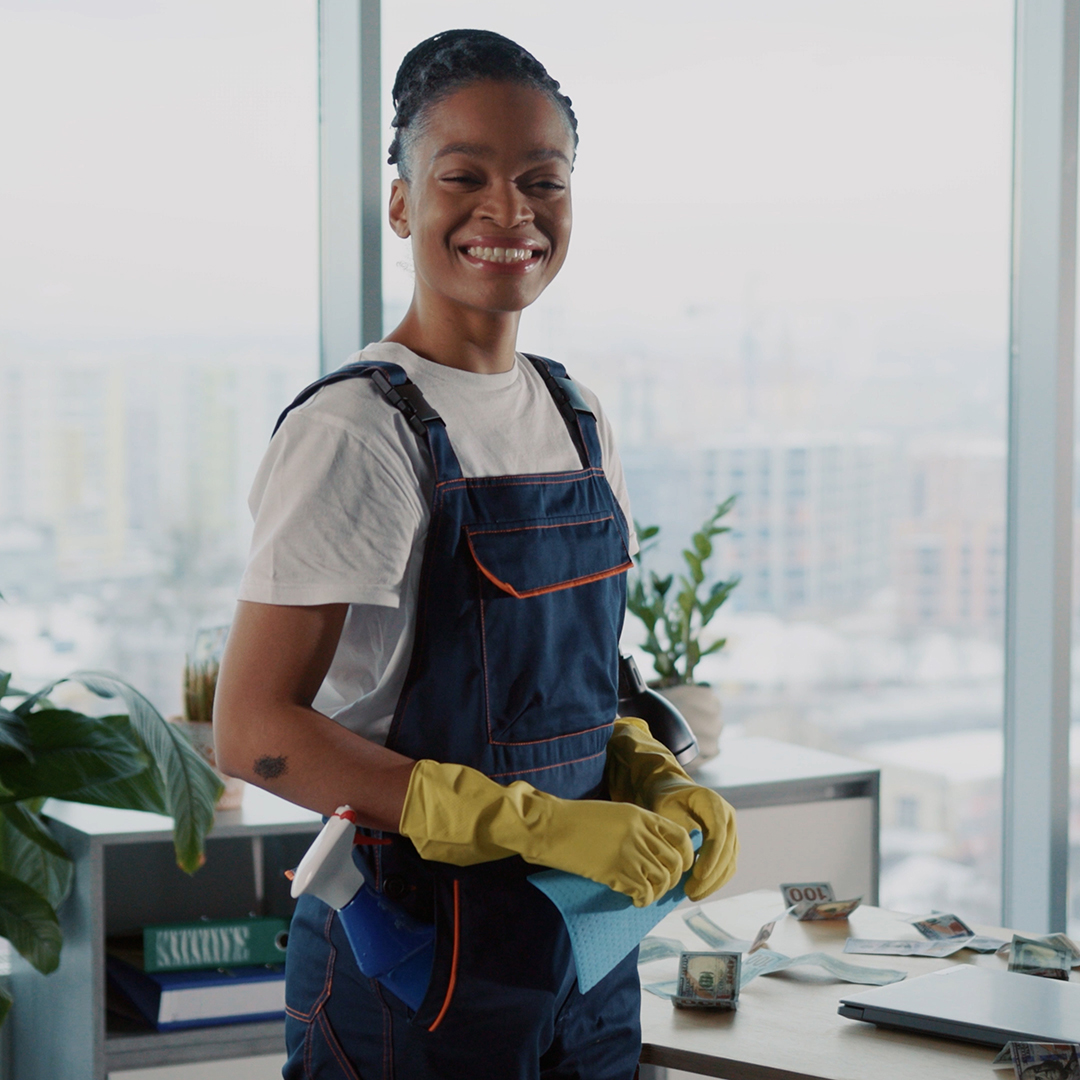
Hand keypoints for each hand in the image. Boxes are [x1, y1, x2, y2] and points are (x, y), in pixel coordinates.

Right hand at [399, 759, 694, 906]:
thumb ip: (634, 827)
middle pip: (674, 862)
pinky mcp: (614, 870)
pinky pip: (643, 891)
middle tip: (660, 887)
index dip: (683, 856)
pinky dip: (642, 899)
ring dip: (657, 891)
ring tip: (644, 894)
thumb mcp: (610, 814)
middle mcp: (639, 831)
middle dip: (672, 879)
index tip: (676, 867)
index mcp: (639, 814)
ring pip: (662, 879)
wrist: (545, 824)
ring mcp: (628, 850)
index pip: (679, 837)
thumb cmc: (572, 820)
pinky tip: (632, 899)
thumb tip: (652, 849)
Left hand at [605, 717, 737, 900]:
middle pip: (727, 850)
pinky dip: (716, 879)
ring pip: (730, 861)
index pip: (718, 833)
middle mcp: (728, 815)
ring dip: (714, 881)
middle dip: (711, 875)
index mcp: (713, 803)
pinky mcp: (729, 842)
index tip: (697, 875)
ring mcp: (731, 829)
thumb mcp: (664, 807)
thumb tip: (681, 856)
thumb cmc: (665, 799)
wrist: (672, 792)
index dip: (710, 856)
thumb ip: (673, 827)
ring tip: (693, 895)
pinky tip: (700, 889)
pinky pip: (728, 864)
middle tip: (691, 893)